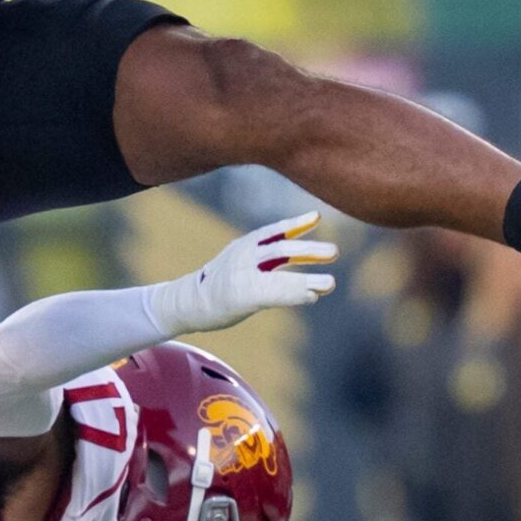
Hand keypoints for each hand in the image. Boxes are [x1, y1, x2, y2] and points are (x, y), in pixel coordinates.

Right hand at [147, 212, 337, 336]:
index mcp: (243, 246)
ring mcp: (240, 276)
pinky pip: (272, 293)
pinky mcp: (240, 296)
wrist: (186, 304)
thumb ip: (264, 262)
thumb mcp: (238, 263)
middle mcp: (243, 257)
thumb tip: (297, 272)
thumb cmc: (216, 286)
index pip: (272, 231)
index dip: (295, 224)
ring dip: (306, 279)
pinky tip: (310, 297)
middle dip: (308, 249)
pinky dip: (293, 294)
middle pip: (280, 249)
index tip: (317, 217)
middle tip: (334, 251)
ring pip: (278, 274)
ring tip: (330, 283)